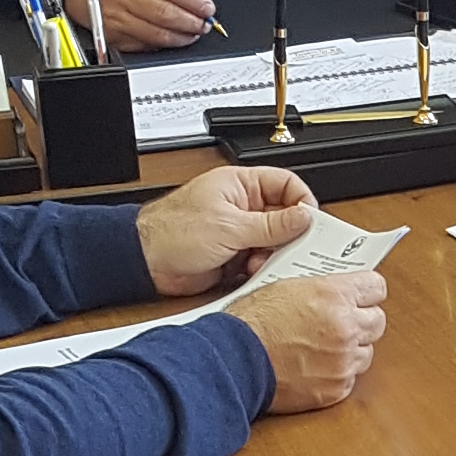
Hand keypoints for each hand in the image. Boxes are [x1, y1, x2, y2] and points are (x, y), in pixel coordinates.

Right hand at [71, 0, 213, 52]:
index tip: (207, 8)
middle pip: (163, 12)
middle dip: (191, 21)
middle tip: (204, 23)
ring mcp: (113, 16)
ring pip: (156, 33)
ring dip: (182, 36)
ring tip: (194, 32)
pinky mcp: (114, 36)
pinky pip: (147, 45)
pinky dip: (167, 44)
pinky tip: (176, 38)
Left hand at [137, 163, 314, 297]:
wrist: (146, 262)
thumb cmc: (172, 231)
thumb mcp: (230, 226)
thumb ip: (272, 224)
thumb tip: (303, 217)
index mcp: (241, 185)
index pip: (286, 184)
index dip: (301, 202)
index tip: (309, 222)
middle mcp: (243, 206)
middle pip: (284, 217)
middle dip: (288, 234)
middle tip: (291, 247)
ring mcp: (239, 231)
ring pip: (274, 242)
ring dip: (273, 255)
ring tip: (261, 261)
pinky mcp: (234, 255)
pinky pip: (260, 260)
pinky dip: (261, 268)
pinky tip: (251, 271)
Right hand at [232, 267, 388, 412]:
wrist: (232, 361)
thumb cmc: (250, 323)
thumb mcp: (284, 287)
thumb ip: (319, 289)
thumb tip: (335, 291)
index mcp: (334, 296)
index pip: (376, 288)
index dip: (367, 292)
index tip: (363, 296)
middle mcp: (345, 327)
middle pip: (378, 322)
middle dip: (362, 321)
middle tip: (344, 322)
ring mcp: (342, 361)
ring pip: (367, 353)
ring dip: (351, 350)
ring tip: (324, 347)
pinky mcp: (335, 388)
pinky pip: (350, 379)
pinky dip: (337, 374)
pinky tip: (316, 367)